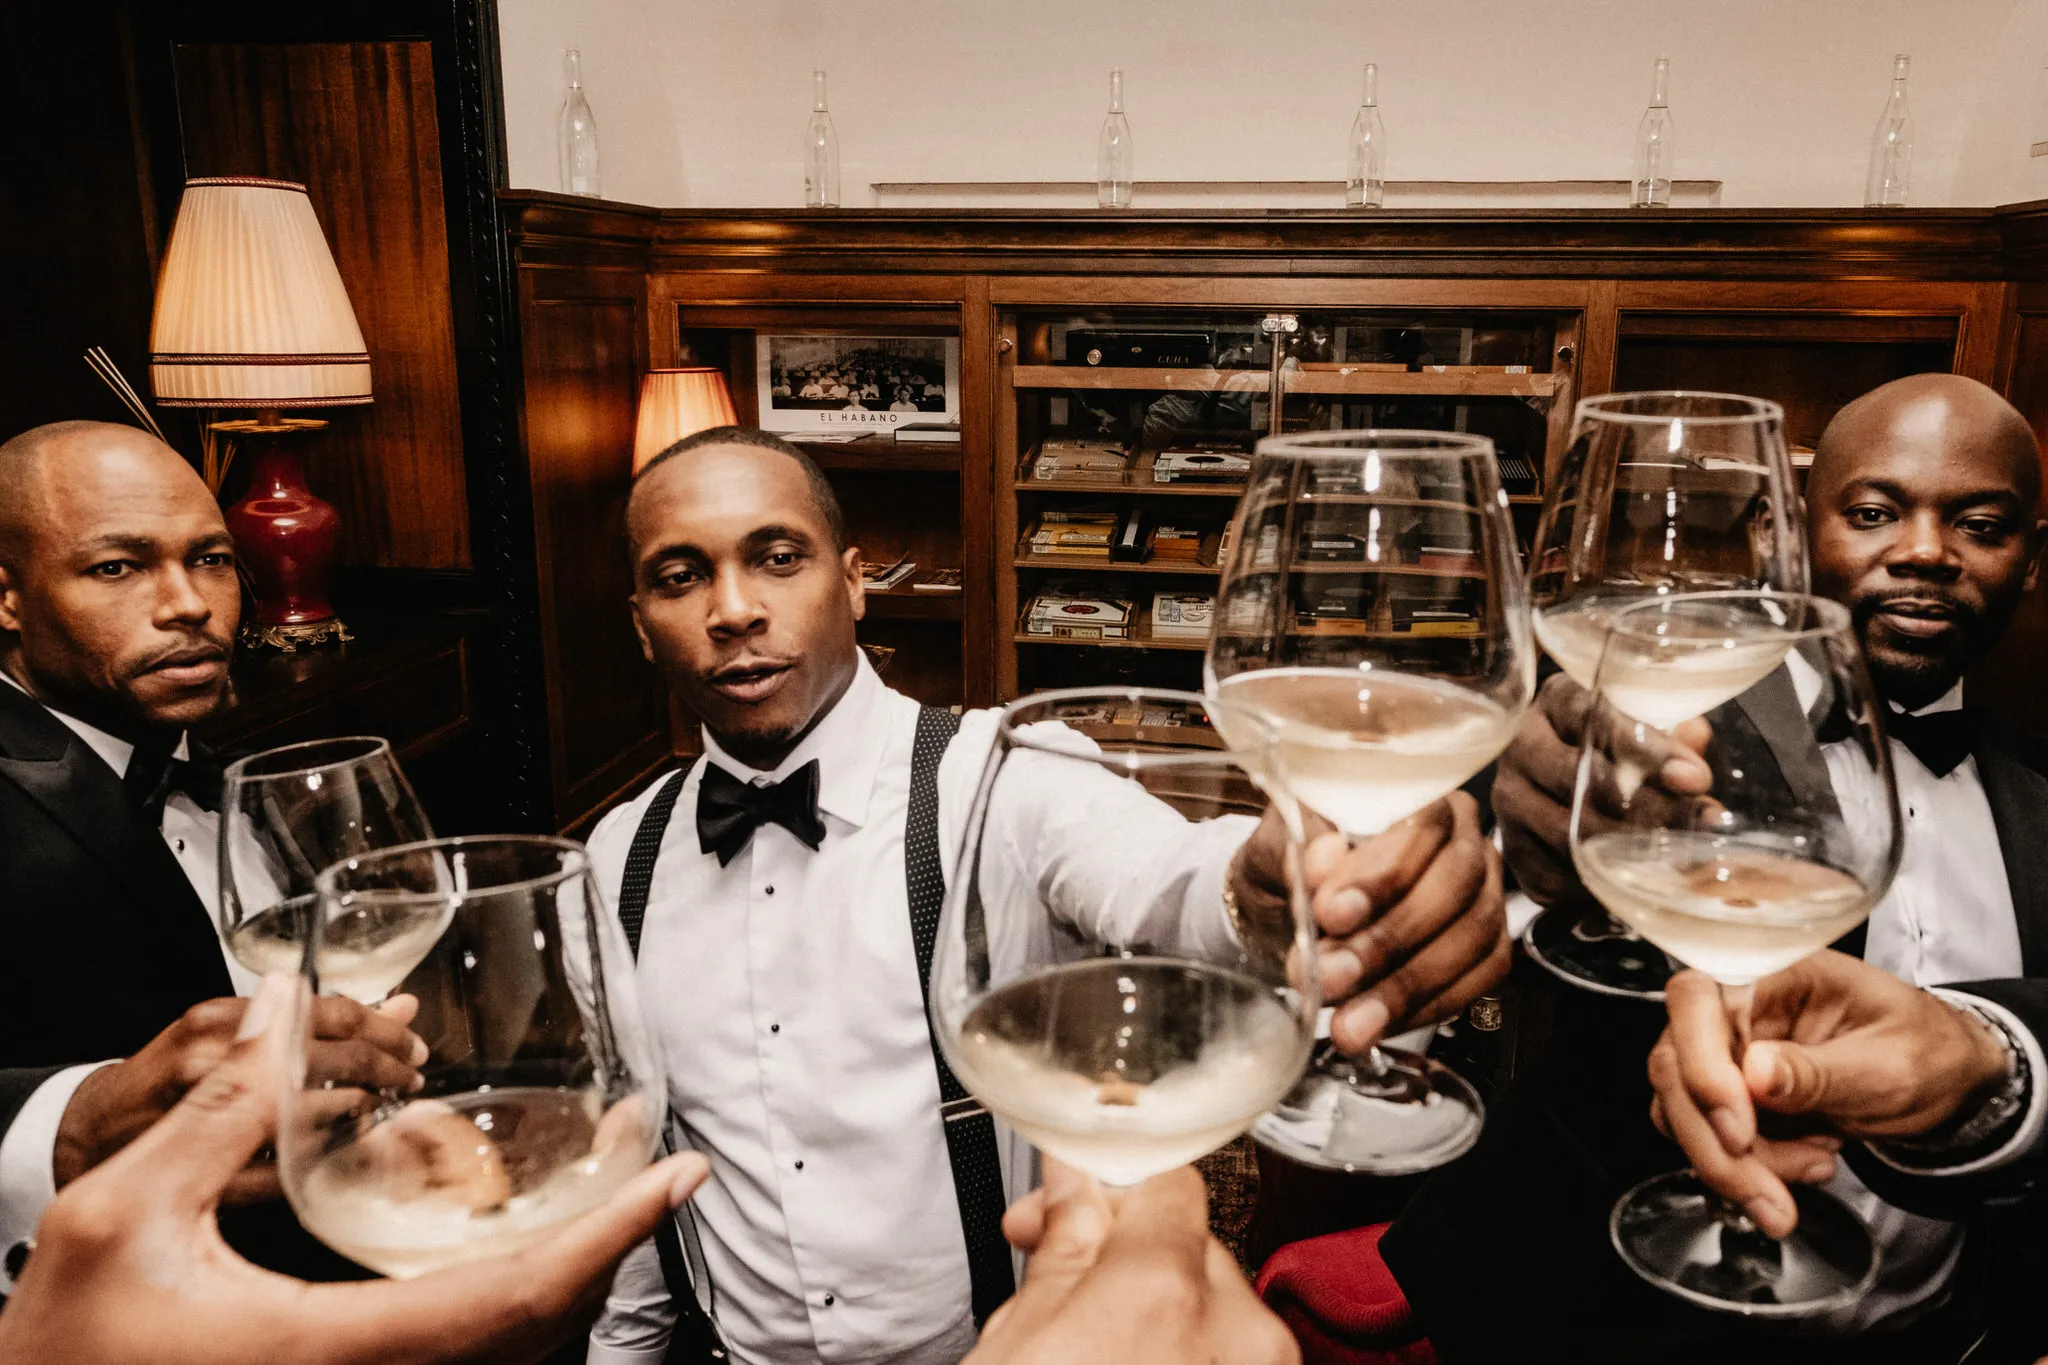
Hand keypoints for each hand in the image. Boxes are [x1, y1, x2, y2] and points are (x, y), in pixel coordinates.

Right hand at [0, 973, 708, 1364]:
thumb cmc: (64, 1354)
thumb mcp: (119, 1217)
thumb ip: (214, 1111)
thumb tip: (284, 1006)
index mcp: (336, 1353)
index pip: (518, 1299)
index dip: (612, 1237)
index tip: (676, 1178)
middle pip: (538, 1331)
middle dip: (613, 1246)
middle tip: (663, 1172)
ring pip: (509, 1353)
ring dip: (572, 1276)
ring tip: (612, 1197)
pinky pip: (465, 1359)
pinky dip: (518, 1302)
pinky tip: (518, 1252)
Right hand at [975, 1158, 1295, 1364]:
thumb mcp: (1020, 1342)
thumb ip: (1062, 1243)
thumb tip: (1074, 1175)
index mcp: (1164, 1290)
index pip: (1164, 1180)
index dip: (1108, 1183)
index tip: (1080, 1188)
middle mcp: (1238, 1331)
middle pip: (1188, 1243)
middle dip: (1125, 1255)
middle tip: (1058, 1282)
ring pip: (1212, 1303)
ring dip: (1159, 1308)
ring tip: (1094, 1344)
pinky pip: (1231, 1350)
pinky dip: (1189, 1349)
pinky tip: (1129, 1361)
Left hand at [1304, 793, 1505, 1052]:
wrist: (1289, 906)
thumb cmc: (1291, 863)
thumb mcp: (1277, 844)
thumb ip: (1297, 846)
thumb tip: (1323, 860)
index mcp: (1418, 796)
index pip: (1421, 825)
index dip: (1382, 874)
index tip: (1331, 914)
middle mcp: (1464, 840)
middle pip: (1454, 886)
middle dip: (1388, 941)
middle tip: (1329, 977)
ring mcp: (1484, 895)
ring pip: (1473, 939)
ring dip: (1405, 988)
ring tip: (1349, 1022)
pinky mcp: (1486, 948)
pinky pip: (1476, 982)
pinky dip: (1425, 1009)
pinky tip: (1379, 1024)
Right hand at [1492, 673, 1712, 906]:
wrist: (1555, 783)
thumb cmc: (1610, 750)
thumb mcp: (1640, 731)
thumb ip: (1670, 736)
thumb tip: (1697, 737)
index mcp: (1556, 702)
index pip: (1594, 718)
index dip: (1648, 749)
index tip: (1696, 779)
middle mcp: (1522, 746)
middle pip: (1575, 777)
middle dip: (1645, 806)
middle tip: (1695, 824)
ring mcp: (1509, 798)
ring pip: (1566, 831)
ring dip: (1625, 848)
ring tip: (1674, 853)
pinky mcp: (1512, 846)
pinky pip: (1554, 872)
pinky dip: (1597, 880)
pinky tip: (1631, 875)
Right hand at [1647, 953, 2009, 1236]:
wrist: (1944, 1081)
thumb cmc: (1923, 1051)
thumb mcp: (1889, 1063)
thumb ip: (1820, 1071)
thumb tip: (1754, 1071)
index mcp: (1772, 974)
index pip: (1697, 1000)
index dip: (1702, 1065)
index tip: (1738, 1130)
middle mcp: (1736, 1010)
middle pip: (1677, 1068)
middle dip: (1716, 1143)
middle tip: (1768, 1194)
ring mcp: (1728, 1055)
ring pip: (1683, 1113)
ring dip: (1735, 1165)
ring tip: (1814, 1168)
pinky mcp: (1731, 1098)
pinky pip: (1708, 1139)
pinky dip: (1748, 1170)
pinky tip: (1806, 1163)